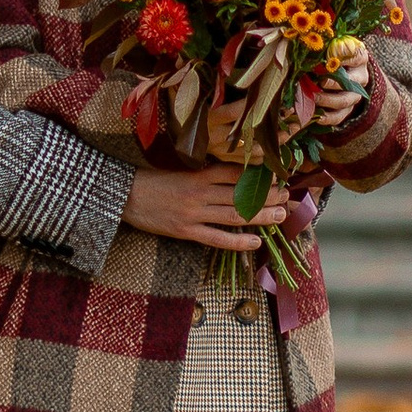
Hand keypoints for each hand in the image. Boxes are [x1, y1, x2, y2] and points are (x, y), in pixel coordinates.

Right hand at [122, 161, 293, 246]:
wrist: (124, 195)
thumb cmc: (152, 180)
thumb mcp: (178, 169)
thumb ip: (203, 172)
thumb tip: (231, 173)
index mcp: (197, 174)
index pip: (235, 173)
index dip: (258, 175)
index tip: (276, 176)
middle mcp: (199, 193)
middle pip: (240, 194)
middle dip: (267, 196)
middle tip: (287, 196)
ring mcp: (193, 214)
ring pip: (234, 215)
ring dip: (261, 216)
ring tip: (280, 215)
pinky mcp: (185, 231)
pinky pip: (216, 238)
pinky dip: (238, 241)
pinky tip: (255, 242)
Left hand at [312, 48, 375, 133]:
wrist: (339, 69)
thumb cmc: (330, 53)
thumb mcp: (330, 46)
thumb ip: (324, 47)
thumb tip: (309, 46)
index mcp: (359, 58)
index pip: (356, 56)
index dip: (343, 57)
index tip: (330, 57)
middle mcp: (360, 77)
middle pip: (350, 82)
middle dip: (334, 83)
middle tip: (320, 81)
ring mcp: (354, 95)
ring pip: (344, 101)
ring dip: (327, 100)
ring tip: (313, 97)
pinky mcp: (347, 109)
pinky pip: (339, 116)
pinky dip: (328, 118)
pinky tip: (317, 117)